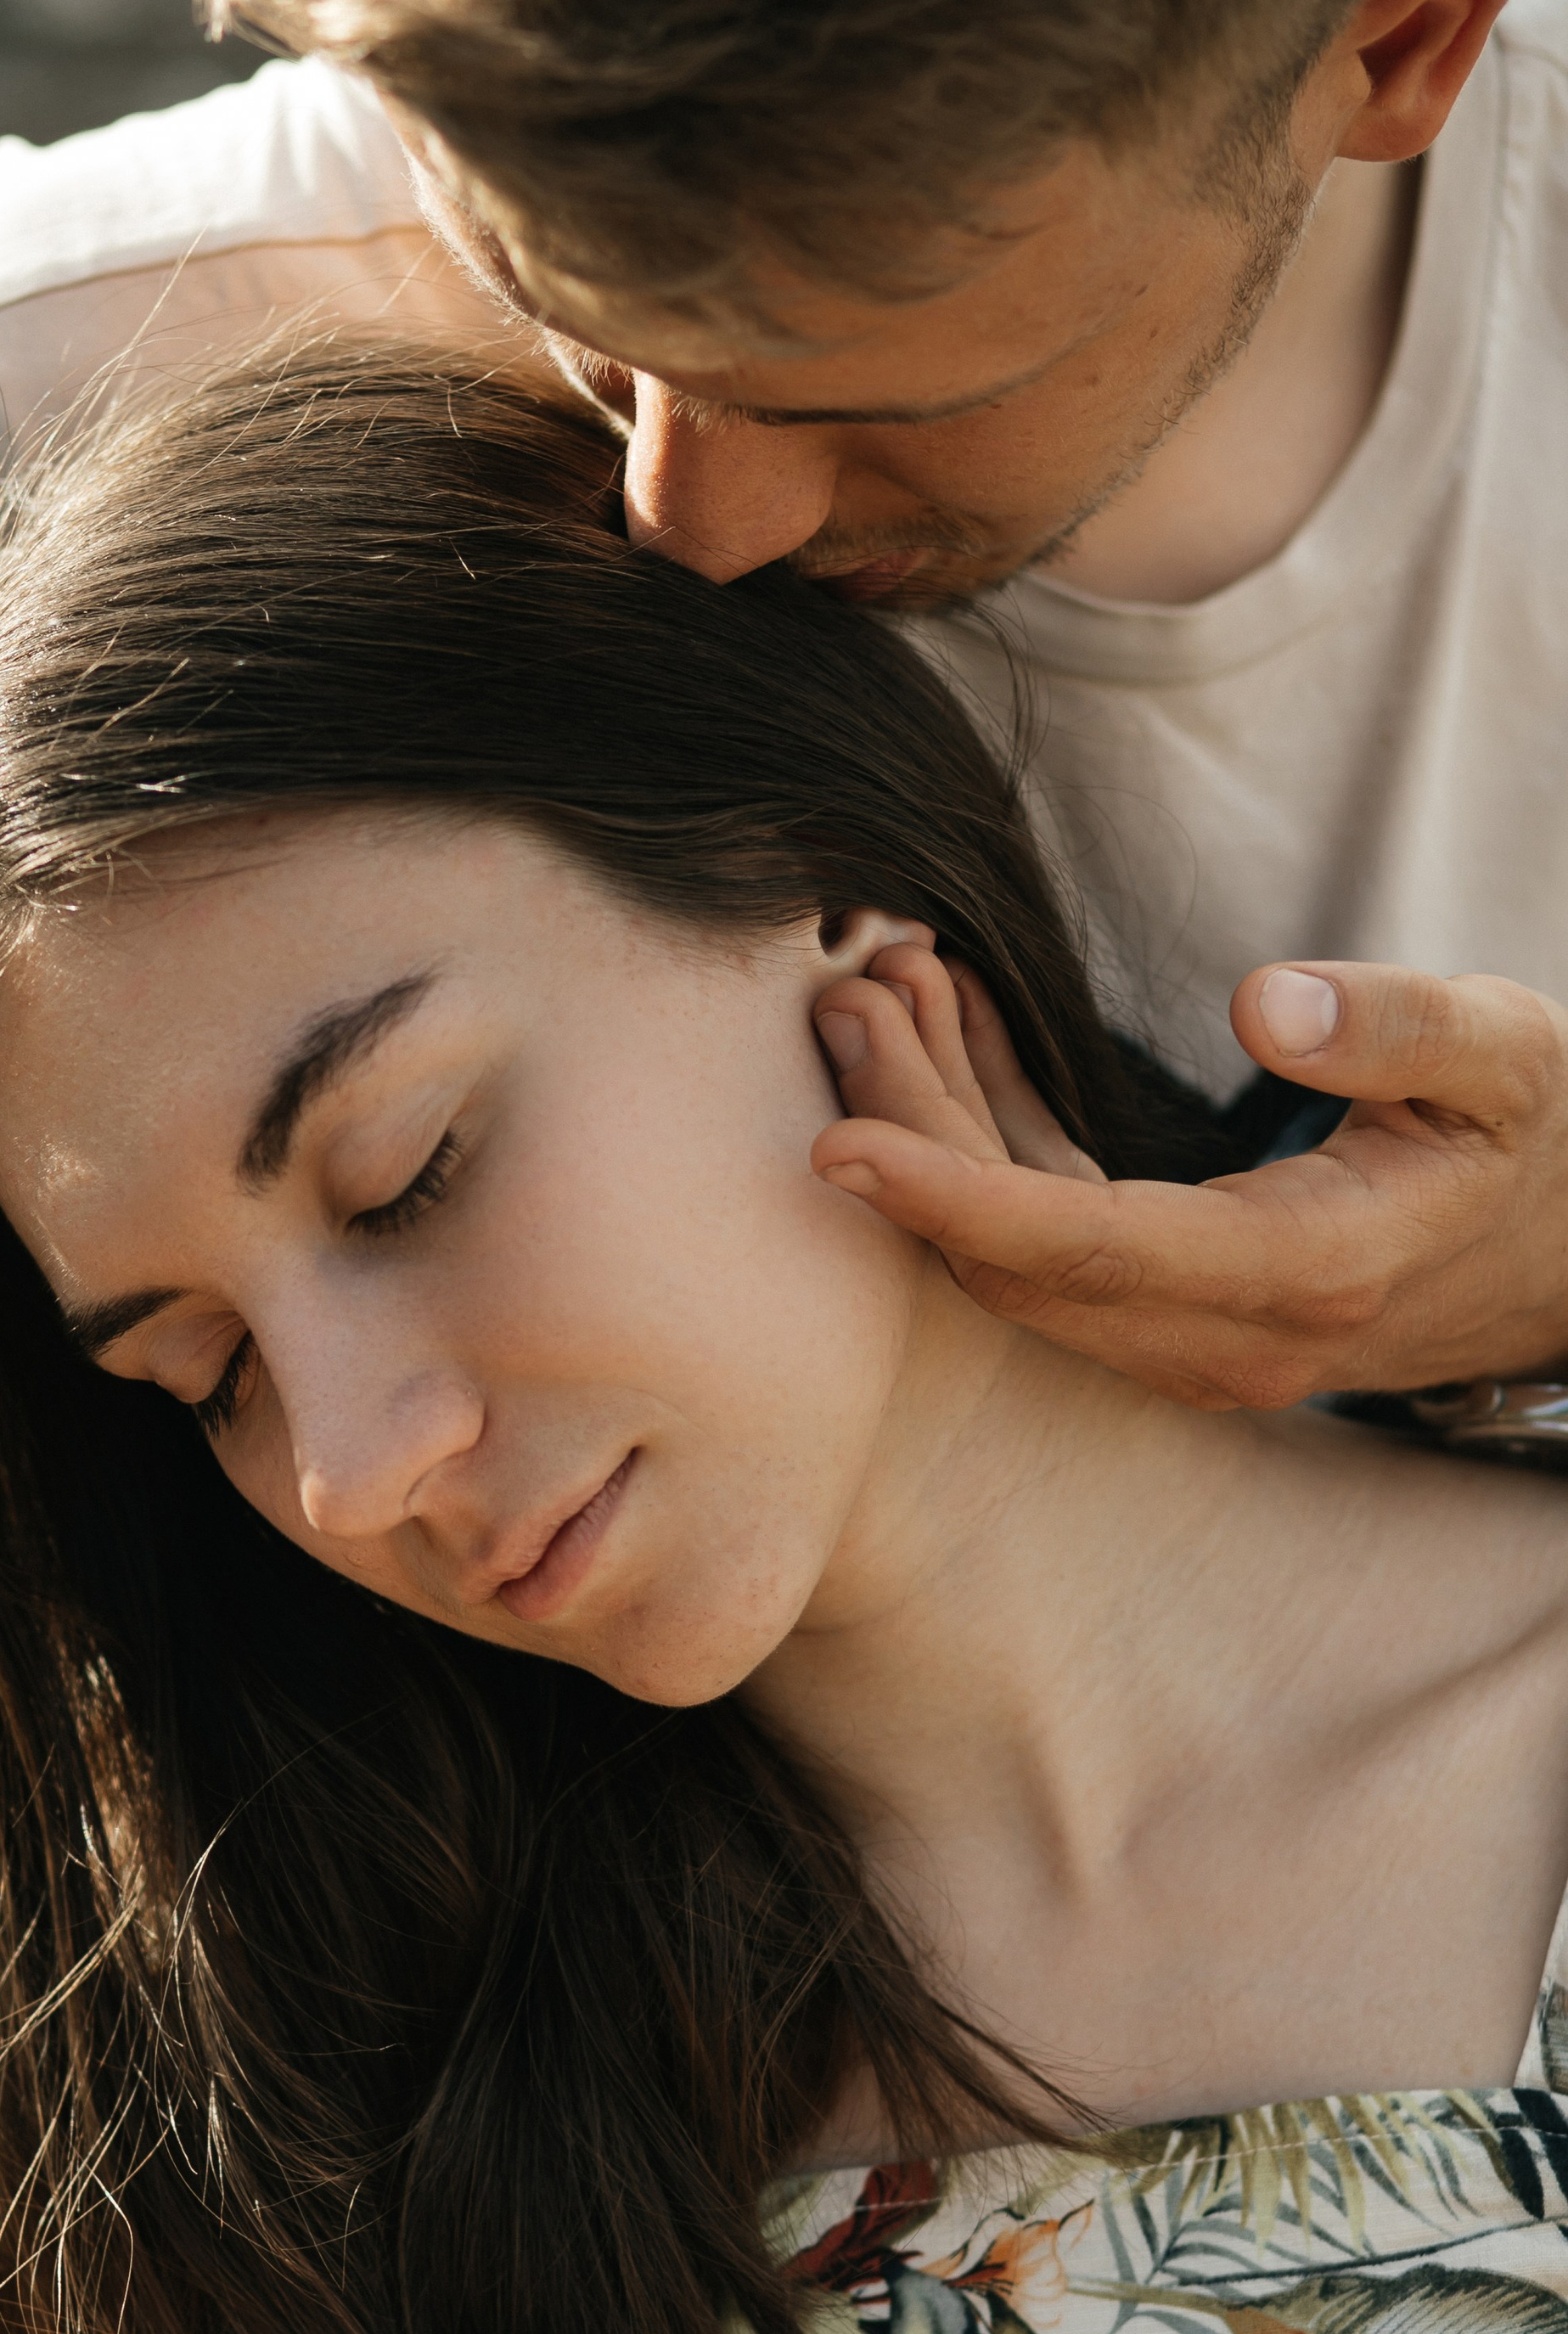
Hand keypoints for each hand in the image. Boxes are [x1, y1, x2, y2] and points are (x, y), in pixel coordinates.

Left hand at [812, 954, 1567, 1409]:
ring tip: (877, 992)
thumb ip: (1396, 1026)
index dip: (953, 1199)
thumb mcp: (1508, 1053)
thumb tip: (1260, 1003)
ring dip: (935, 1127)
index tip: (836, 1146)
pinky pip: (1050, 1234)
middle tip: (846, 992)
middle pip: (1018, 1259)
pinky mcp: (1174, 1313)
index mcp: (1307, 1273)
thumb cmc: (1539, 1135)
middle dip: (913, 1132)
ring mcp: (1196, 1341)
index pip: (1088, 1250)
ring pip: (1015, 1255)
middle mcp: (1233, 1336)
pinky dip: (988, 1136)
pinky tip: (949, 1029)